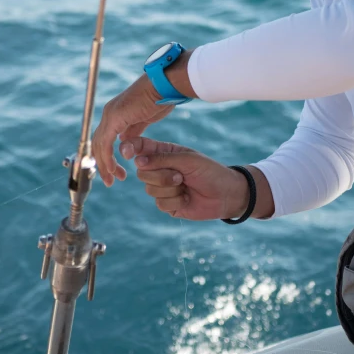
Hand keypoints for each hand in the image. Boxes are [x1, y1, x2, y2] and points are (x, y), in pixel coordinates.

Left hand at [93, 74, 174, 186]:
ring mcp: (110, 115)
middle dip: (104, 165)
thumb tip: (125, 141)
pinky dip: (107, 158)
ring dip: (105, 165)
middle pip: (98, 145)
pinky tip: (114, 169)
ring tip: (112, 180)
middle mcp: (109, 114)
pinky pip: (106, 143)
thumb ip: (133, 131)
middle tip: (111, 181)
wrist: (164, 86)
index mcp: (115, 114)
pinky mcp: (114, 118)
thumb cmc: (160, 99)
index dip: (107, 158)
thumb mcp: (144, 119)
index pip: (104, 140)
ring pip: (99, 146)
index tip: (115, 172)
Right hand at [119, 137, 249, 220]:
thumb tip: (137, 161)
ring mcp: (162, 188)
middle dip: (161, 175)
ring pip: (149, 189)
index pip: (141, 148)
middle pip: (142, 173)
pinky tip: (187, 198)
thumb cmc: (210, 171)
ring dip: (170, 189)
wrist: (227, 194)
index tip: (127, 152)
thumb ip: (162, 159)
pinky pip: (160, 203)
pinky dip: (175, 201)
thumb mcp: (187, 160)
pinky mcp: (167, 204)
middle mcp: (160, 170)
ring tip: (186, 186)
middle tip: (180, 176)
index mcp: (164, 153)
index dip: (131, 149)